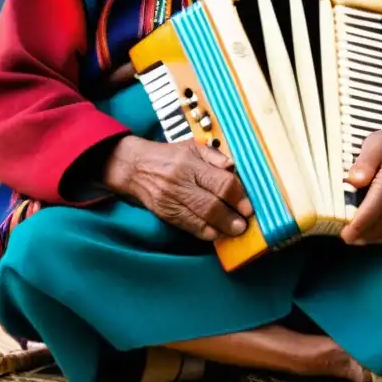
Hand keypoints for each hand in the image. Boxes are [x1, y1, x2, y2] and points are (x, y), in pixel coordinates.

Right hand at [102, 136, 253, 240]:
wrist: (133, 166)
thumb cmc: (167, 155)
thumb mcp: (192, 146)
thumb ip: (214, 156)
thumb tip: (234, 167)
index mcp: (190, 162)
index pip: (221, 182)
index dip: (238, 197)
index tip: (248, 207)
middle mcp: (180, 181)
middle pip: (212, 204)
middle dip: (232, 217)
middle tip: (244, 224)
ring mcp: (171, 198)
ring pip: (200, 218)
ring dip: (221, 228)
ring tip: (234, 232)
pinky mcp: (164, 212)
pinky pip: (187, 225)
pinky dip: (204, 232)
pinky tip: (215, 234)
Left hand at [340, 114, 381, 245]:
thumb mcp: (375, 143)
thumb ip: (363, 163)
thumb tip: (353, 181)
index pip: (373, 211)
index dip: (358, 227)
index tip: (345, 235)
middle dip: (365, 236)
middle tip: (349, 238)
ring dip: (378, 239)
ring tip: (361, 239)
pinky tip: (379, 234)